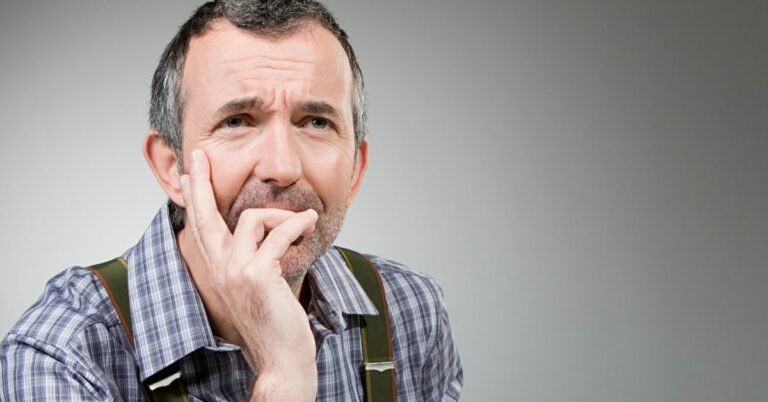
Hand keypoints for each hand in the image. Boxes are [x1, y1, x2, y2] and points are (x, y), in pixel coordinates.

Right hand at [180, 149, 317, 400]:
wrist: (281, 358)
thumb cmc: (275, 323)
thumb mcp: (257, 286)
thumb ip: (254, 259)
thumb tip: (265, 233)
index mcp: (219, 270)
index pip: (200, 226)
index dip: (195, 197)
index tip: (188, 173)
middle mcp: (220, 268)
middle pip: (203, 214)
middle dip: (201, 181)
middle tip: (198, 156)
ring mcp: (236, 270)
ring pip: (252, 217)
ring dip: (283, 215)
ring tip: (304, 219)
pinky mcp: (257, 274)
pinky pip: (279, 232)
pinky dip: (298, 224)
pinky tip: (310, 222)